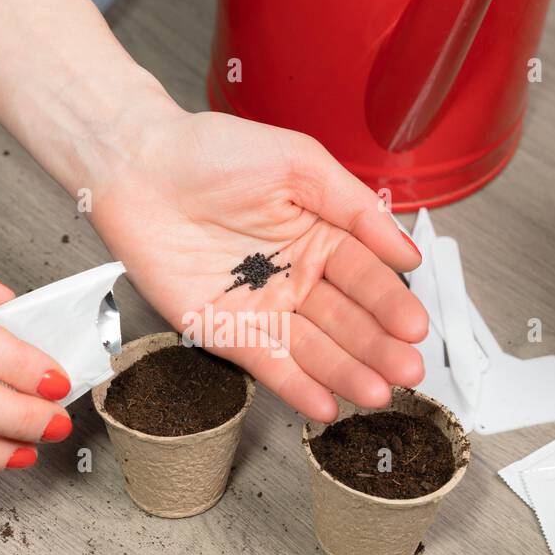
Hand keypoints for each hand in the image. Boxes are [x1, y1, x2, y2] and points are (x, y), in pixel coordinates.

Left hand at [91, 108, 427, 421]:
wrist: (138, 164)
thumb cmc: (211, 150)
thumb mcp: (300, 163)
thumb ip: (356, 208)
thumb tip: (406, 251)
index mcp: (319, 236)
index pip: (366, 277)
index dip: (391, 304)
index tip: (416, 328)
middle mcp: (293, 277)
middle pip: (346, 321)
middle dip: (378, 348)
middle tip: (407, 372)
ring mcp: (259, 308)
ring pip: (311, 349)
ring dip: (345, 374)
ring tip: (375, 394)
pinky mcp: (220, 329)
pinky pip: (263, 363)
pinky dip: (293, 386)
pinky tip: (324, 404)